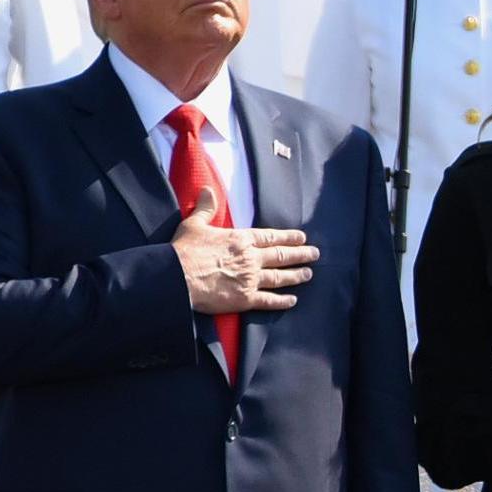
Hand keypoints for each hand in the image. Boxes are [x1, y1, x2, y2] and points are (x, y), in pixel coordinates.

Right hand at [172, 187, 316, 315]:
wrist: (176, 277)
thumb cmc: (184, 250)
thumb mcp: (194, 224)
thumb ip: (205, 208)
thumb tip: (206, 190)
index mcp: (241, 239)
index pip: (271, 237)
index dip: (288, 237)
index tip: (302, 238)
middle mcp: (251, 258)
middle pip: (281, 256)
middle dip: (300, 254)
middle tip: (314, 254)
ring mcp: (250, 279)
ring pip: (280, 277)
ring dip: (296, 275)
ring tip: (308, 274)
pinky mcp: (245, 299)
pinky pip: (269, 300)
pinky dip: (282, 301)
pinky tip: (292, 300)